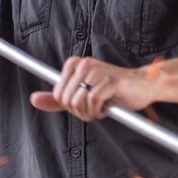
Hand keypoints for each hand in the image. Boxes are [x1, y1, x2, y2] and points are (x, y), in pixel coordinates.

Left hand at [29, 57, 154, 121]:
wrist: (144, 85)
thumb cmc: (115, 91)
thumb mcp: (83, 94)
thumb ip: (59, 98)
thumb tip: (33, 100)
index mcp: (76, 64)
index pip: (58, 94)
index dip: (70, 106)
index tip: (85, 105)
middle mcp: (85, 64)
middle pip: (66, 99)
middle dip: (79, 111)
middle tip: (95, 109)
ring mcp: (97, 71)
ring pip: (78, 102)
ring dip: (90, 113)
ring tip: (102, 108)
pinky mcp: (110, 81)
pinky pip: (93, 102)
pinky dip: (99, 111)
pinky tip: (109, 108)